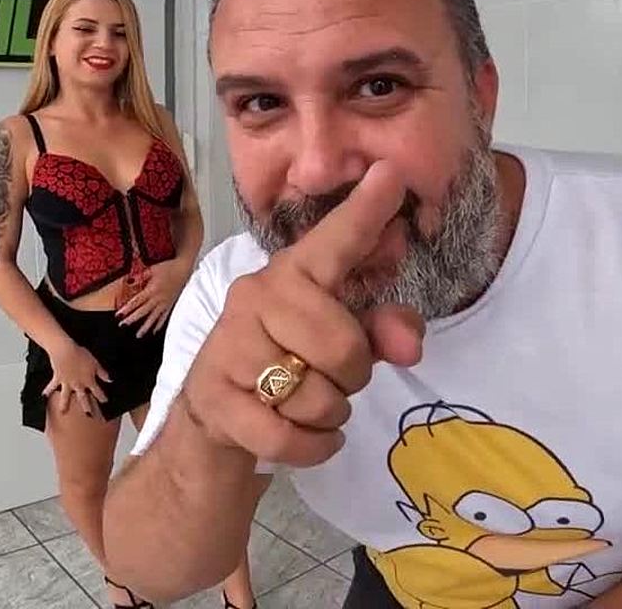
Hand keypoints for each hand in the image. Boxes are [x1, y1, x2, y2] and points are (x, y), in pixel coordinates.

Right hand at [43, 341, 111, 417]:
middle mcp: (78, 384)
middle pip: (83, 398)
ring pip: (66, 397)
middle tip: (88, 415)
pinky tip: (44, 396)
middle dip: (86, 407)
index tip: (104, 402)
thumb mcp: (95, 363)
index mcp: (88, 380)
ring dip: (64, 404)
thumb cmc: (81, 355)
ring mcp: (67, 383)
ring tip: (62, 412)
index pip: (97, 391)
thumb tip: (109, 380)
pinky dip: (48, 391)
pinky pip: (52, 386)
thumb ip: (102, 373)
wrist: (65, 351)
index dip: (102, 397)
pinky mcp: (58, 378)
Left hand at [117, 259, 188, 337]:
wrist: (184, 270)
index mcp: (152, 290)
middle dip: (132, 319)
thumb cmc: (168, 268)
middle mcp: (158, 299)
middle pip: (143, 311)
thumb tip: (128, 281)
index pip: (137, 301)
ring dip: (145, 327)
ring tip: (138, 335)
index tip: (118, 315)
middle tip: (122, 325)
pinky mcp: (170, 305)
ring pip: (154, 317)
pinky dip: (159, 325)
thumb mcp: (153, 269)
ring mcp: (165, 303)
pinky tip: (154, 331)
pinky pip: (164, 317)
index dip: (127, 308)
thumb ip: (141, 275)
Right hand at [177, 161, 425, 466]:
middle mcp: (255, 298)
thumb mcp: (341, 343)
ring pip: (318, 397)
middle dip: (354, 377)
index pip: (335, 242)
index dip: (366, 212)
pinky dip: (312, 447)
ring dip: (331, 416)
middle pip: (343, 346)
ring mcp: (230, 348)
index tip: (392, 173)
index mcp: (291, 274)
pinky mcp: (216, 401)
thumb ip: (384, 332)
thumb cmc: (287, 365)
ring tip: (312, 407)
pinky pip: (288, 437)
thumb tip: (409, 344)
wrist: (212, 420)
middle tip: (335, 379)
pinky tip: (309, 437)